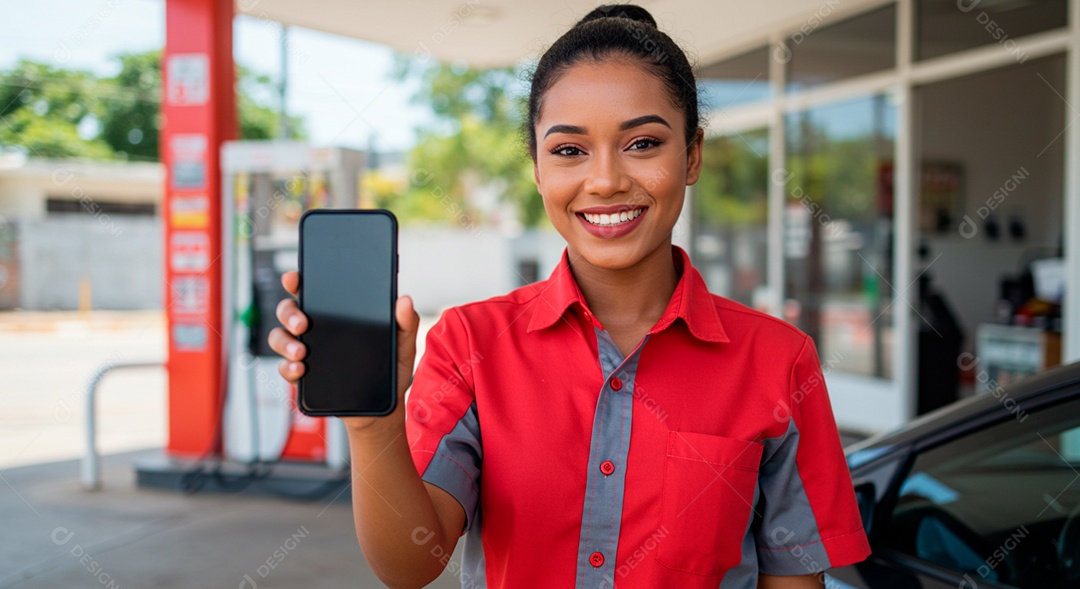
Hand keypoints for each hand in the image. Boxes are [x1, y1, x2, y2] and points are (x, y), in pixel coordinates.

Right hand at [268, 270, 420, 429]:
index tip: (294, 278)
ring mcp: (305, 352)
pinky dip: (287, 368)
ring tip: (300, 352)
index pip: (312, 291)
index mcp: (337, 314)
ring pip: (280, 338)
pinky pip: (285, 368)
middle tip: (302, 323)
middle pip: (288, 310)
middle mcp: (316, 329)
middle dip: (288, 313)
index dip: (297, 281)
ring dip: (284, 342)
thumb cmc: (391, 369)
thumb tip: (405, 301)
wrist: (383, 407)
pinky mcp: (303, 376)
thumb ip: (405, 321)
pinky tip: (300, 370)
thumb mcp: (402, 343)